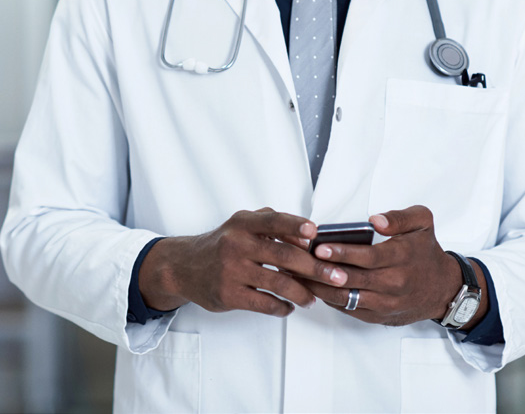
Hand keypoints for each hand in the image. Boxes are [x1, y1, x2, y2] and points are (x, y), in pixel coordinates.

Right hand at [138, 208, 349, 317]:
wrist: (185, 267)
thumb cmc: (223, 244)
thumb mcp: (242, 224)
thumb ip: (272, 224)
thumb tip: (306, 236)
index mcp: (243, 223)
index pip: (274, 221)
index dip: (295, 226)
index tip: (315, 233)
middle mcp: (237, 244)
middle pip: (284, 256)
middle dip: (315, 268)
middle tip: (336, 277)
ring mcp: (232, 270)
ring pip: (278, 283)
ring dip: (302, 293)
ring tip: (314, 298)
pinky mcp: (228, 295)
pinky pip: (264, 303)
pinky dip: (282, 307)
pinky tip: (289, 307)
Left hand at [301, 205, 487, 327]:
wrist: (442, 288)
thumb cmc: (426, 251)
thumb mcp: (422, 222)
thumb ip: (400, 217)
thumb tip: (376, 220)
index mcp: (401, 257)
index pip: (367, 257)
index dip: (342, 253)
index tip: (320, 247)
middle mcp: (393, 283)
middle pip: (353, 279)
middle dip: (323, 271)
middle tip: (299, 261)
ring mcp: (385, 302)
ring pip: (347, 297)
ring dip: (321, 287)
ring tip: (298, 274)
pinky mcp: (378, 316)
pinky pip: (350, 309)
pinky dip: (330, 299)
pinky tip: (313, 287)